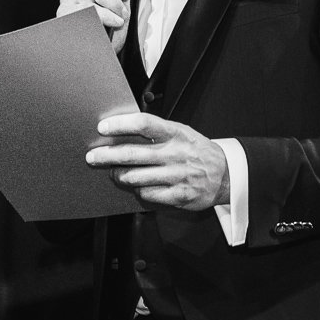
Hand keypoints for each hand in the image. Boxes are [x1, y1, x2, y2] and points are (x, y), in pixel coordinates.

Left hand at [87, 113, 229, 210]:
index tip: (103, 127)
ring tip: (114, 173)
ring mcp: (177, 176)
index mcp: (176, 133)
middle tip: (93, 156)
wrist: (226, 174)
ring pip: (136, 177)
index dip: (121, 124)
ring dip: (119, 175)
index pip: (144, 124)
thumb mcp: (181, 132)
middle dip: (107, 156)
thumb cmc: (197, 151)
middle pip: (133, 154)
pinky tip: (138, 186)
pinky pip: (148, 194)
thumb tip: (123, 129)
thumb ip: (156, 131)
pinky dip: (139, 190)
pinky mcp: (179, 195)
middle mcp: (175, 154)